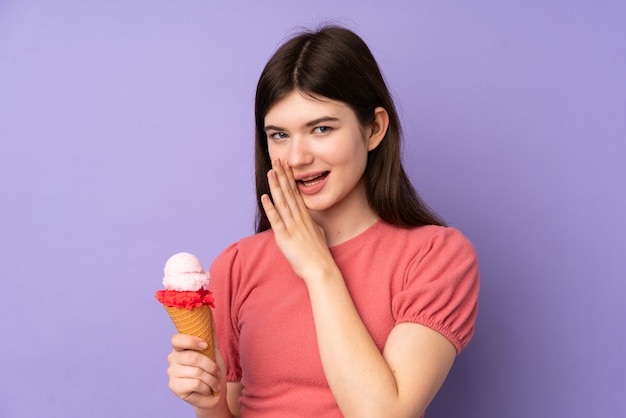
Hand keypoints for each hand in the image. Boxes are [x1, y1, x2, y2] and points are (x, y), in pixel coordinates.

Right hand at [167, 334, 225, 410]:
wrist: (214, 394)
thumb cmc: (212, 371)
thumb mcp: (213, 351)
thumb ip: (210, 333)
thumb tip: (209, 312)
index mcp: (180, 348)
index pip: (177, 339)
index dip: (191, 341)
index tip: (205, 345)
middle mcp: (172, 359)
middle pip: (193, 357)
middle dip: (211, 366)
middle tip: (216, 372)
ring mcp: (171, 373)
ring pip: (197, 372)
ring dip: (211, 379)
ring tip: (214, 382)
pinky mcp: (174, 387)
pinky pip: (195, 383)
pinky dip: (207, 387)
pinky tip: (207, 390)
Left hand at [261, 159, 334, 280]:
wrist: (321, 269)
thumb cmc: (319, 255)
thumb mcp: (318, 234)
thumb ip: (311, 225)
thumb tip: (309, 221)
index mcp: (306, 217)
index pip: (296, 193)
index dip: (290, 179)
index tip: (286, 166)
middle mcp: (299, 219)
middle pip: (289, 193)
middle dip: (283, 176)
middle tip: (278, 160)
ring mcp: (292, 226)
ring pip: (283, 202)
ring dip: (276, 186)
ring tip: (271, 171)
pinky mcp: (285, 237)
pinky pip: (277, 219)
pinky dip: (270, 207)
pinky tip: (265, 197)